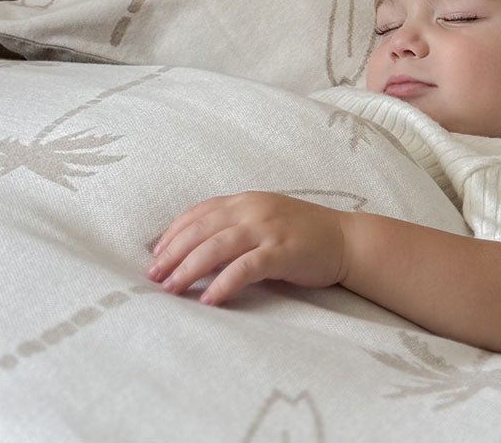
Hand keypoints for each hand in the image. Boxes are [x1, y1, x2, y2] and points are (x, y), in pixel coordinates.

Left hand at [148, 191, 348, 305]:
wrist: (346, 239)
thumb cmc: (303, 233)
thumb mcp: (264, 219)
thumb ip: (235, 226)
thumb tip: (197, 248)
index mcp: (246, 201)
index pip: (199, 212)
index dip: (174, 233)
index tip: (156, 255)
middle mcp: (253, 210)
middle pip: (202, 229)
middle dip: (173, 253)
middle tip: (154, 277)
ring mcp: (268, 229)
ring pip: (217, 246)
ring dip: (189, 268)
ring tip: (171, 289)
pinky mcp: (282, 252)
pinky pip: (246, 267)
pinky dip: (224, 283)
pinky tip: (209, 300)